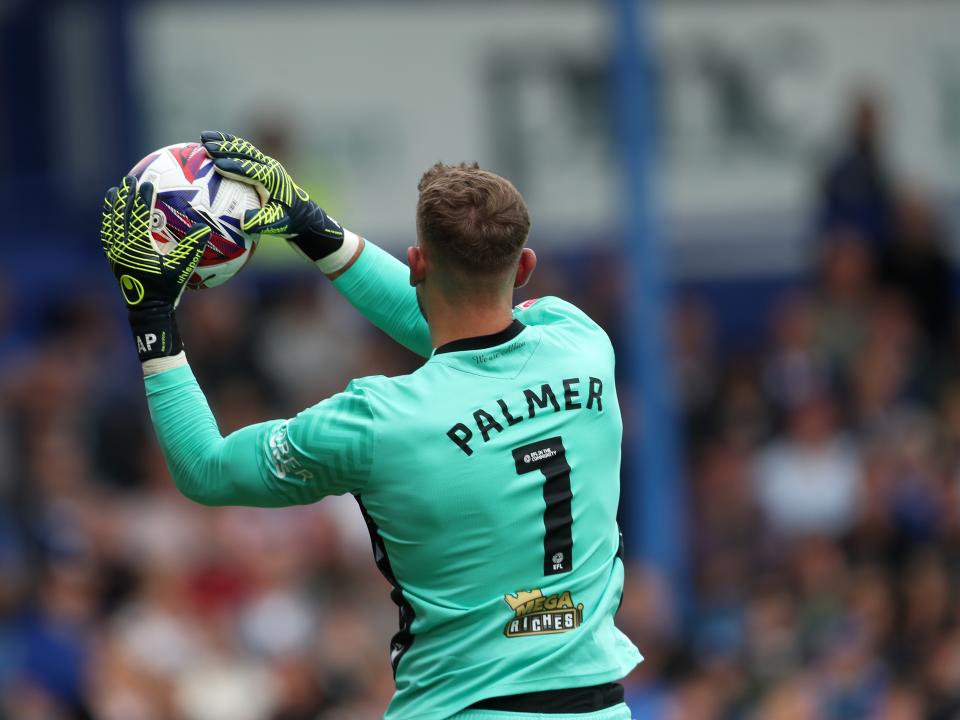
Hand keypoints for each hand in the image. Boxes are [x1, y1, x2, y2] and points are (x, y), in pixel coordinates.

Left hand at [101, 175, 209, 360]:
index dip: (142, 198)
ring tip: (114, 192)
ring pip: (110, 224)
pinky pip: (108, 235)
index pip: (138, 216)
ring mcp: (115, 253)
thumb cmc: (167, 290)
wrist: (147, 310)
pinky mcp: (113, 260)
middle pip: (121, 215)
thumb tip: (204, 227)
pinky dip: (109, 222)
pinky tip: (111, 217)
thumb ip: (192, 248)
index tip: (147, 183)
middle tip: (129, 179)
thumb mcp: (183, 270)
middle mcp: (122, 247)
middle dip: (125, 196)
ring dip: (112, 207)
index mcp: (137, 247)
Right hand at [199, 130, 357, 271]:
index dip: (235, 167)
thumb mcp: (276, 224)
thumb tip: (242, 222)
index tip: (217, 166)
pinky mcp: (259, 165)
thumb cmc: (288, 220)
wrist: (301, 213)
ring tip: (203, 136)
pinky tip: (209, 143)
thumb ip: (261, 222)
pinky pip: (241, 152)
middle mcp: (270, 167)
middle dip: (225, 148)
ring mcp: (264, 164)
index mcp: (274, 179)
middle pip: (246, 153)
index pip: (252, 170)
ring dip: (223, 141)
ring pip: (242, 148)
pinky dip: (226, 146)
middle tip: (206, 147)